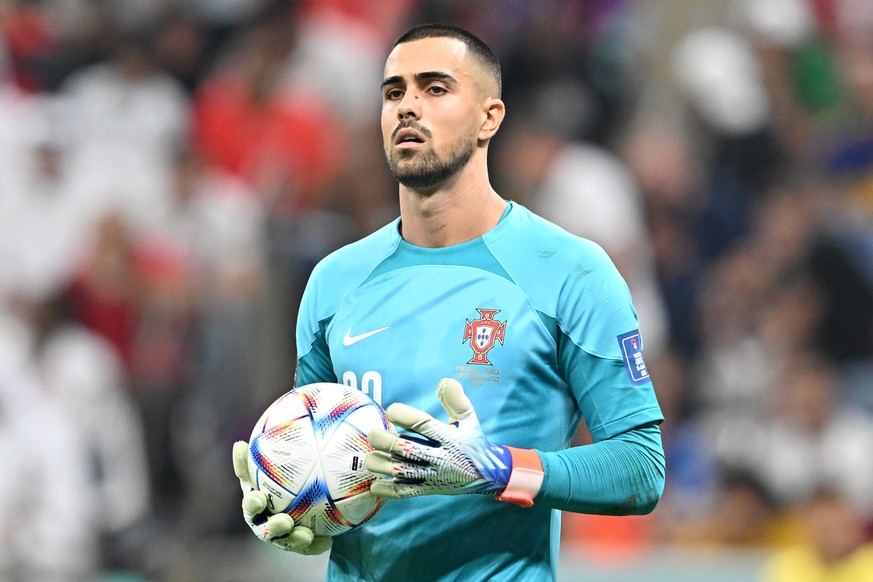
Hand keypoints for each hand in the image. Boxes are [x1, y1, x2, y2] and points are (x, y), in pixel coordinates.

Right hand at [232, 441, 331, 554]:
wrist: (297, 496)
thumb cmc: (276, 479)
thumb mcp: (264, 467)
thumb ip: (253, 459)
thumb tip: (238, 444)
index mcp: (256, 505)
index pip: (251, 505)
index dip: (252, 504)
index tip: (258, 498)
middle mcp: (264, 524)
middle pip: (265, 530)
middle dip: (274, 528)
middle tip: (285, 521)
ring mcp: (281, 537)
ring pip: (286, 542)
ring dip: (295, 539)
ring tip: (306, 535)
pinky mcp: (297, 545)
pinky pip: (307, 548)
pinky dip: (316, 545)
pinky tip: (327, 541)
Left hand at [366, 378, 539, 502]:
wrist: (487, 475)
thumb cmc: (472, 442)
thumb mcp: (469, 419)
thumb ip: (456, 400)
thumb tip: (445, 380)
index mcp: (448, 437)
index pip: (423, 424)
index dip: (404, 415)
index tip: (392, 411)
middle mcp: (439, 457)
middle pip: (407, 449)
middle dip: (385, 441)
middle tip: (373, 434)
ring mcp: (432, 476)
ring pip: (401, 472)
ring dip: (381, 465)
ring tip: (370, 458)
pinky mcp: (428, 490)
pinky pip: (405, 493)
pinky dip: (388, 490)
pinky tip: (374, 485)